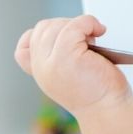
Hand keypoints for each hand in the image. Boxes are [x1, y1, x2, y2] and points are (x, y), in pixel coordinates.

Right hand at [14, 15, 132, 115]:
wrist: (108, 111)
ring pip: (55, 25)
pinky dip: (88, 22)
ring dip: (78, 24)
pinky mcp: (65, 57)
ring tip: (94, 36)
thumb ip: (60, 57)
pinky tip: (99, 29)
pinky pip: (74, 26)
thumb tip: (71, 30)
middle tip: (87, 38)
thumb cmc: (99, 93)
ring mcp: (50, 63)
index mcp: (41, 73)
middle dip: (65, 26)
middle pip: (42, 29)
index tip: (65, 39)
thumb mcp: (71, 74)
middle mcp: (41, 68)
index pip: (24, 47)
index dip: (43, 36)